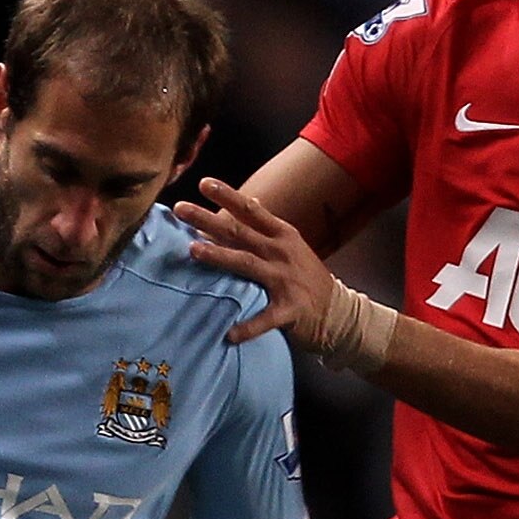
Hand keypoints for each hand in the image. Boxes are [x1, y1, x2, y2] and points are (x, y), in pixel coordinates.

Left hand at [176, 178, 342, 349]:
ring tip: (193, 250)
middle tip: (180, 209)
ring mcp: (285, 280)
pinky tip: (229, 335)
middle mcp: (281, 252)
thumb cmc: (306, 275)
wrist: (338, 311)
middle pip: (239, 232)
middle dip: (208, 219)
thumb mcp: (291, 244)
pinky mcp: (289, 309)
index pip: (251, 210)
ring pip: (246, 265)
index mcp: (282, 234)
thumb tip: (249, 199)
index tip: (203, 183)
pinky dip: (247, 328)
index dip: (228, 195)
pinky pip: (264, 319)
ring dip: (219, 256)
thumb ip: (267, 226)